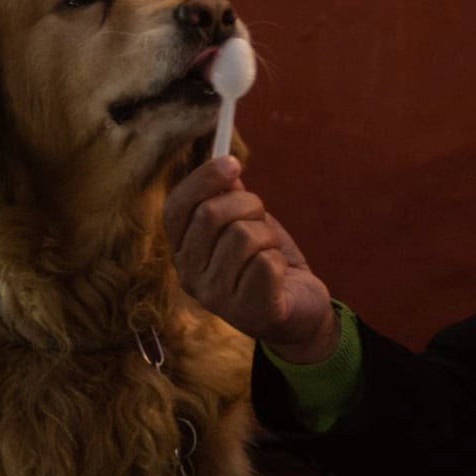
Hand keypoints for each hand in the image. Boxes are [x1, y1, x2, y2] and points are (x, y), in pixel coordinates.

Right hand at [163, 156, 339, 362]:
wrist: (300, 311)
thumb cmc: (268, 264)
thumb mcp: (245, 224)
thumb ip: (229, 198)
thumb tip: (224, 166)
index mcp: (183, 252)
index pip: (175, 208)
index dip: (202, 179)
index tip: (233, 163)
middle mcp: (190, 277)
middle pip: (211, 215)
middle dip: (248, 205)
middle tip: (261, 220)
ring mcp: (217, 298)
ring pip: (243, 236)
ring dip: (267, 236)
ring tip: (269, 253)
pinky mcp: (249, 312)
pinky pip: (266, 263)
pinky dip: (280, 261)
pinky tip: (278, 275)